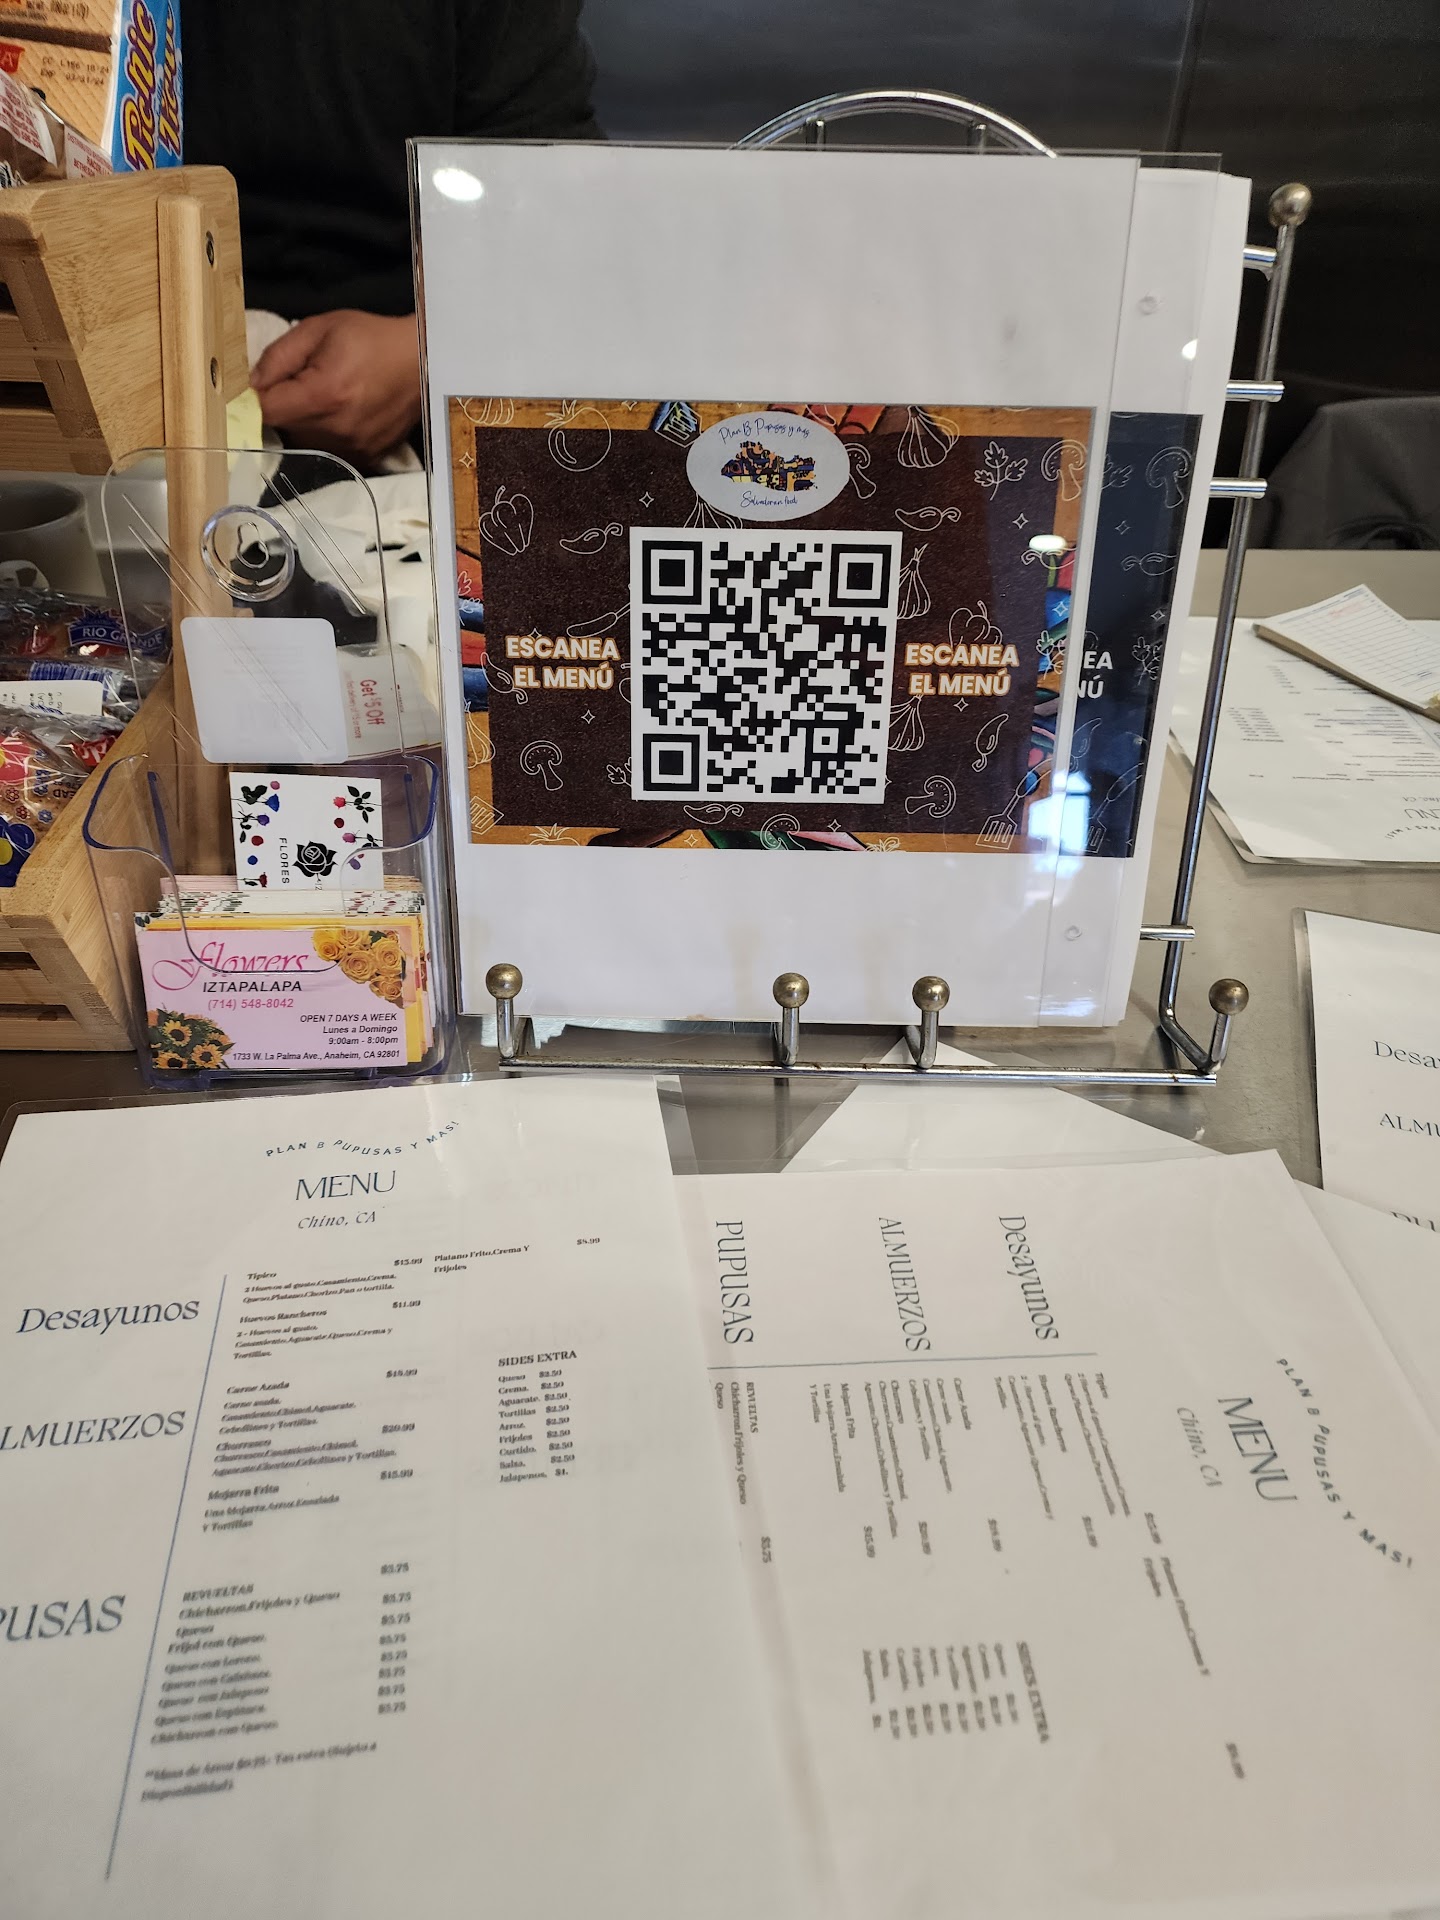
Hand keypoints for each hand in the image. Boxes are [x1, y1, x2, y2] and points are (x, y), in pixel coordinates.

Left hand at [253, 310, 421, 467]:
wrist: (422, 362)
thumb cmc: (370, 339)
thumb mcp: (318, 329)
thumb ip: (278, 356)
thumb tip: (249, 385)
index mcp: (321, 394)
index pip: (265, 411)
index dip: (253, 400)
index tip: (256, 388)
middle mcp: (336, 429)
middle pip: (284, 428)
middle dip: (285, 406)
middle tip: (303, 381)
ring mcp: (353, 449)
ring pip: (305, 441)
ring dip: (305, 422)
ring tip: (327, 396)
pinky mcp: (366, 458)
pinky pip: (328, 451)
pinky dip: (326, 435)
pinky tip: (342, 413)